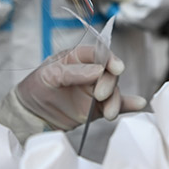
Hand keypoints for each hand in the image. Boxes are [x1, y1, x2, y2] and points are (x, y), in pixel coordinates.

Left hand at [14, 45, 145, 130]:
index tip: (116, 68)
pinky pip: (115, 105)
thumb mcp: (49, 75)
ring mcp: (95, 90)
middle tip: (100, 96)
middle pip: (110, 73)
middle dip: (109, 84)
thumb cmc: (36, 86)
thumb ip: (73, 72)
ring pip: (114, 91)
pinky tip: (138, 105)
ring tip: (110, 114)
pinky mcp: (97, 109)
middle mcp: (91, 72)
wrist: (29, 114)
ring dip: (116, 101)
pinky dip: (127, 105)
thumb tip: (98, 71)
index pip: (100, 54)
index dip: (110, 59)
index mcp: (79, 58)